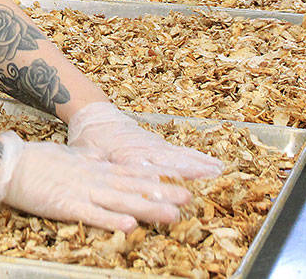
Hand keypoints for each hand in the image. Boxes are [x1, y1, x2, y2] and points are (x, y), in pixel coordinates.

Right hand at [0, 132, 191, 231]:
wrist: (9, 163)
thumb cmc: (35, 160)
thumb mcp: (68, 155)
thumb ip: (86, 159)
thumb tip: (100, 157)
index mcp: (94, 168)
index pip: (131, 174)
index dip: (156, 180)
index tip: (178, 183)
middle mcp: (94, 178)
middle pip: (133, 187)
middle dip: (161, 193)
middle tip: (188, 198)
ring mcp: (82, 191)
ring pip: (121, 200)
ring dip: (147, 207)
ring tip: (171, 213)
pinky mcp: (67, 204)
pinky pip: (93, 214)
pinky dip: (111, 218)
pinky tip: (130, 224)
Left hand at [67, 101, 221, 179]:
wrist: (94, 114)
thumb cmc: (88, 138)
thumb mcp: (85, 154)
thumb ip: (95, 166)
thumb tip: (97, 177)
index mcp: (123, 154)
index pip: (143, 170)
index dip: (159, 180)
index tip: (174, 190)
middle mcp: (142, 149)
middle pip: (169, 161)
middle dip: (190, 170)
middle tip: (211, 178)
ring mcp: (153, 145)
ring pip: (179, 154)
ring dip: (200, 163)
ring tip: (220, 171)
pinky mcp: (159, 143)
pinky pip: (181, 151)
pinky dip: (198, 157)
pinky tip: (215, 164)